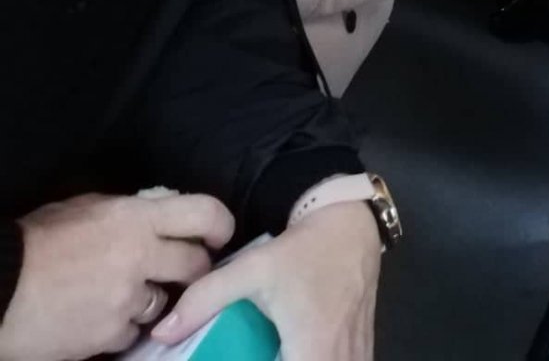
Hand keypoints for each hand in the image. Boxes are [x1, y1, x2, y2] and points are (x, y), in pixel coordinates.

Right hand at [0, 193, 230, 360]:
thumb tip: (158, 215)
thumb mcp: (85, 209)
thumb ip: (129, 213)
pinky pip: (133, 333)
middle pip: (196, 265)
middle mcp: (141, 257)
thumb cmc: (34, 242)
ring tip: (122, 295)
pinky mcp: (110, 334)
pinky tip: (99, 318)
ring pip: (165, 303)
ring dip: (153, 301)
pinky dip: (122, 327)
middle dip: (194, 269)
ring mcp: (128, 299)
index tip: (219, 236)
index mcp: (136, 218)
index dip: (220, 224)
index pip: (204, 212)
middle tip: (182, 271)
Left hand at [152, 203, 379, 360]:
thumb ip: (206, 299)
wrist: (352, 225)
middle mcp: (340, 356)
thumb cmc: (305, 250)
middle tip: (254, 356)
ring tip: (272, 355)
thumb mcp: (253, 268)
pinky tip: (299, 353)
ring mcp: (356, 353)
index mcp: (314, 348)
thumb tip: (162, 332)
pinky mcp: (361, 346)